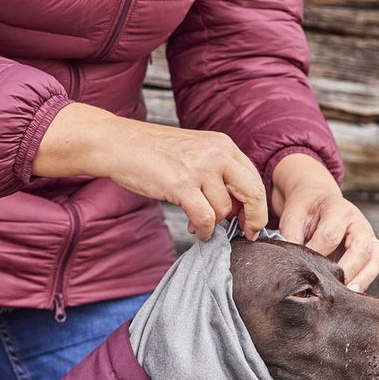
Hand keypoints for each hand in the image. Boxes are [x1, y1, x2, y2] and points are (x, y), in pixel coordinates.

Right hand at [33, 103, 267, 240]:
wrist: (120, 144)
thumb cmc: (153, 154)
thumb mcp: (194, 154)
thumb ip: (217, 174)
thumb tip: (235, 208)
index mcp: (223, 145)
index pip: (253, 178)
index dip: (259, 206)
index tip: (254, 224)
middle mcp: (216, 153)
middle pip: (251, 193)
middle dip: (252, 219)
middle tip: (247, 234)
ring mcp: (199, 168)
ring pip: (223, 210)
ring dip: (213, 223)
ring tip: (198, 223)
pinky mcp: (181, 185)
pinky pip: (205, 217)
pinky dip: (204, 230)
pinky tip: (198, 231)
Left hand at [271, 153, 378, 290]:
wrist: (318, 202)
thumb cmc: (305, 212)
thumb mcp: (293, 217)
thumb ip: (291, 237)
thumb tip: (291, 266)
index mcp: (338, 210)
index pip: (330, 236)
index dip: (316, 254)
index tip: (303, 268)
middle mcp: (358, 223)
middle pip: (360, 248)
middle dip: (346, 271)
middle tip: (330, 289)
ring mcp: (368, 236)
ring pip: (375, 258)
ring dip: (362, 279)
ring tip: (346, 295)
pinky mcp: (370, 249)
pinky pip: (374, 265)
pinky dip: (365, 281)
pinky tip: (349, 294)